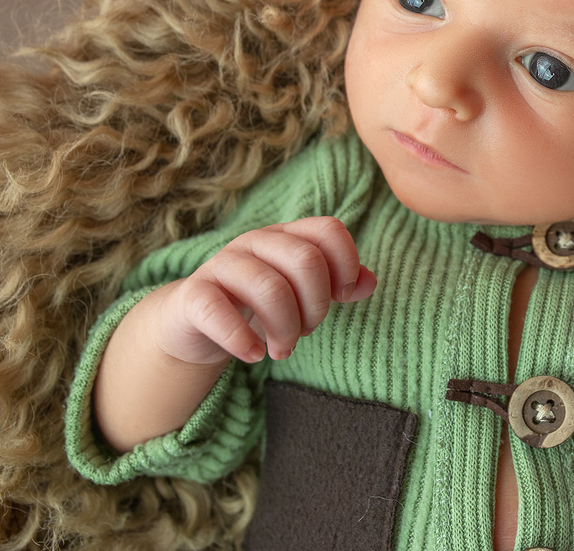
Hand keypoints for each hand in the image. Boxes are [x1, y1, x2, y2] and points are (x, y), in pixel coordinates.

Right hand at [150, 217, 375, 365]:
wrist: (196, 323)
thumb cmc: (260, 306)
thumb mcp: (303, 294)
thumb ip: (339, 285)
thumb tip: (369, 282)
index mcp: (287, 236)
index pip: (329, 229)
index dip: (346, 265)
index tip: (342, 297)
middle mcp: (255, 242)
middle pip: (305, 260)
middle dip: (316, 307)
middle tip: (306, 332)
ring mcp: (221, 265)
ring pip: (269, 288)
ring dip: (285, 330)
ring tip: (283, 350)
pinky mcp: (193, 295)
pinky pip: (218, 311)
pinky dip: (242, 340)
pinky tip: (254, 355)